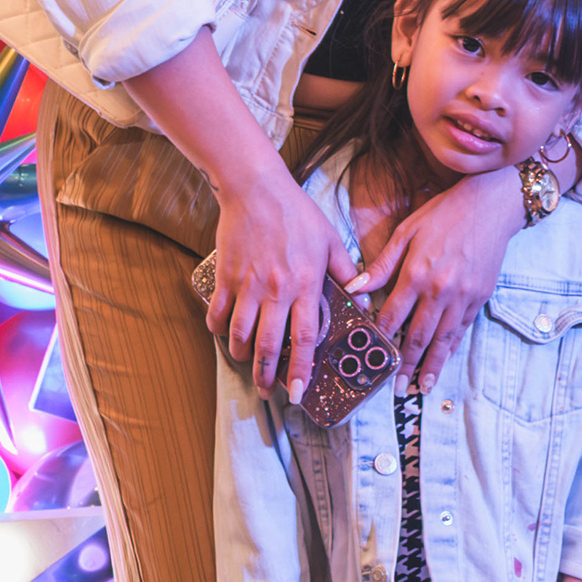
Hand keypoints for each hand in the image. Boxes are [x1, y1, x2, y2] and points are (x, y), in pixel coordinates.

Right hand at [210, 144, 360, 400]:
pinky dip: (219, 330)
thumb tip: (363, 300)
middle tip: (268, 392)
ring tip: (247, 365)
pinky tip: (224, 335)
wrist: (257, 189)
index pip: (304, 338)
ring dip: (242, 357)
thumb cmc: (298, 214)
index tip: (299, 393)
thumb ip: (347, 273)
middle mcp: (275, 291)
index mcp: (305, 285)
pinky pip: (218, 313)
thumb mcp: (332, 241)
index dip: (301, 370)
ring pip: (240, 335)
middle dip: (266, 376)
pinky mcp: (226, 277)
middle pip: (268, 346)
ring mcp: (247, 285)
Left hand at [354, 165, 524, 387]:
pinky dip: (451, 347)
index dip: (381, 337)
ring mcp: (463, 296)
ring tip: (421, 386)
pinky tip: (443, 359)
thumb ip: (381, 264)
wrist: (491, 207)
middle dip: (405, 364)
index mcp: (416, 273)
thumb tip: (354, 288)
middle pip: (418, 335)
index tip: (373, 355)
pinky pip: (462, 329)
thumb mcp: (406, 232)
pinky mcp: (480, 297)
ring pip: (443, 339)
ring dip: (431, 365)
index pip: (393, 315)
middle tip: (396, 388)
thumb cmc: (444, 214)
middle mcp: (440, 290)